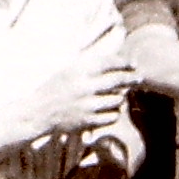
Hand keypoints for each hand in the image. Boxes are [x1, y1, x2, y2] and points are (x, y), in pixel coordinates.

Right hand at [22, 52, 136, 139]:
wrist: (39, 112)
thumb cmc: (55, 88)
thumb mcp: (68, 69)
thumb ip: (89, 63)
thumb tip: (114, 58)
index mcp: (79, 70)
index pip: (109, 62)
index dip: (124, 62)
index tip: (133, 63)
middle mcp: (84, 86)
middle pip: (118, 80)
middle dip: (132, 78)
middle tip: (138, 77)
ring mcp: (87, 104)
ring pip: (117, 100)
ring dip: (121, 97)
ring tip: (120, 95)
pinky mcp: (88, 120)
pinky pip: (112, 116)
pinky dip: (114, 112)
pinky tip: (111, 109)